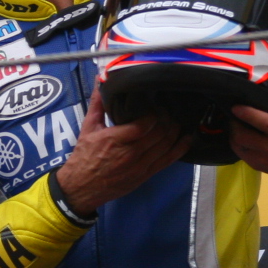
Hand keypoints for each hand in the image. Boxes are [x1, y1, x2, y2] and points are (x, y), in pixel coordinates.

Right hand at [53, 89, 191, 214]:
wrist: (81, 186)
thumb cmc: (84, 156)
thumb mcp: (88, 128)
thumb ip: (98, 104)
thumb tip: (101, 81)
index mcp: (115, 139)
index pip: (144, 123)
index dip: (154, 112)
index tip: (153, 106)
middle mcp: (130, 153)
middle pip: (159, 132)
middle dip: (167, 118)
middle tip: (166, 111)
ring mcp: (140, 165)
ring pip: (167, 144)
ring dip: (175, 130)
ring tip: (175, 120)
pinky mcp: (146, 174)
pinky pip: (169, 160)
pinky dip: (180, 147)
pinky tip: (186, 138)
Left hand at [229, 75, 267, 179]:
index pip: (260, 122)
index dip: (245, 113)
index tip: (235, 106)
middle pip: (243, 136)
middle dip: (235, 124)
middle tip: (234, 115)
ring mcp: (265, 160)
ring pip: (238, 146)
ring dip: (234, 134)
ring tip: (237, 124)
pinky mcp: (259, 167)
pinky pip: (241, 154)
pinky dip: (238, 144)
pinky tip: (242, 136)